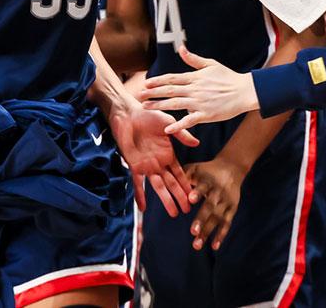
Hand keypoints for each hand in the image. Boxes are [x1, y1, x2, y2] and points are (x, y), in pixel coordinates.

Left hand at [107, 100, 198, 216]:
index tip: (194, 196)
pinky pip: (137, 183)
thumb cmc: (148, 116)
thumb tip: (197, 143)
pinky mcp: (134, 165)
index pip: (180, 174)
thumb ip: (181, 134)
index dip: (186, 185)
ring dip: (165, 199)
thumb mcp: (167, 123)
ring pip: (158, 186)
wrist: (128, 113)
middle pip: (171, 183)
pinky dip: (140, 195)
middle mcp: (159, 163)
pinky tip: (143, 207)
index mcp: (168, 155)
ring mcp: (146, 166)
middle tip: (187, 210)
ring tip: (174, 212)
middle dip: (179, 196)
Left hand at [140, 46, 259, 132]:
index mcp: (195, 78)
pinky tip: (167, 128)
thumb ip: (194, 59)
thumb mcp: (211, 64)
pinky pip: (189, 120)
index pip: (172, 78)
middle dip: (153, 93)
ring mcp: (200, 102)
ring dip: (159, 105)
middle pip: (170, 91)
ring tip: (146, 107)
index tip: (146, 83)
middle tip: (140, 95)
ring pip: (175, 104)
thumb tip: (182, 48)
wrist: (244, 91)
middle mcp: (195, 89)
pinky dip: (178, 125)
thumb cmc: (228, 77)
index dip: (158, 80)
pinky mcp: (206, 115)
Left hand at [184, 157, 245, 250]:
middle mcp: (219, 192)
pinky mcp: (232, 209)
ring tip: (197, 244)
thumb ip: (184, 174)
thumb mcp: (197, 167)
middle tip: (192, 231)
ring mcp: (226, 202)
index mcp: (209, 181)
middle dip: (201, 219)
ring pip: (217, 218)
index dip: (197, 192)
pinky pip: (227, 224)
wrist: (232, 169)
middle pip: (210, 206)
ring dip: (208, 232)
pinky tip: (214, 247)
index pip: (203, 186)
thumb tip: (170, 180)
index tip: (190, 199)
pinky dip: (221, 235)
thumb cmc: (208, 170)